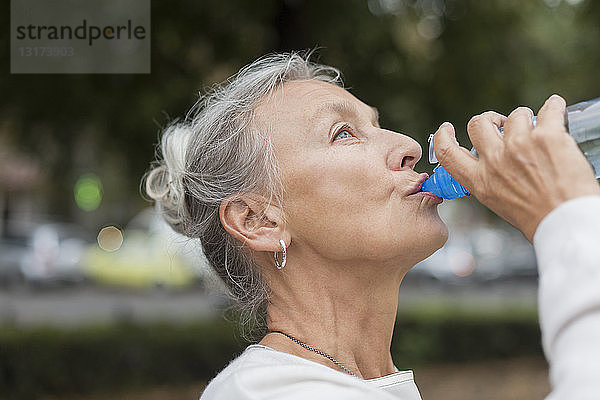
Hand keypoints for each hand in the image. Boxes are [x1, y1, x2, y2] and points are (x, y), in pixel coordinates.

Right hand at [433, 94, 599, 241]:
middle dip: (489, 119)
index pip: (447, 153)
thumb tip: (492, 164)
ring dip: (525, 118)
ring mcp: (519, 146)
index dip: (443, 136)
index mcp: (479, 181)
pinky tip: (556, 109)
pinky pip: (549, 109)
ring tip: (538, 129)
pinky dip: (554, 107)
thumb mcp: (499, 203)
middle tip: (501, 123)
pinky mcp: (547, 136)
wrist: (568, 222)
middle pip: (478, 124)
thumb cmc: (540, 220)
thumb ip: (490, 181)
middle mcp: (495, 161)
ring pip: (515, 115)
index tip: (447, 128)